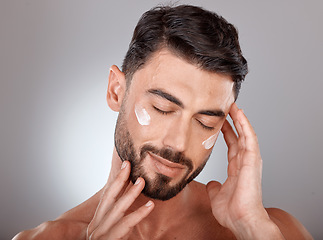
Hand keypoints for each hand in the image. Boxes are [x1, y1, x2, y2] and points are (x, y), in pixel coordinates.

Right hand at [87, 161, 153, 239]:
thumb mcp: (109, 233)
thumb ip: (117, 220)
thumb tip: (128, 203)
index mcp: (97, 222)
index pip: (107, 197)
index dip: (117, 180)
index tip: (126, 165)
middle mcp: (96, 226)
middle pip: (109, 198)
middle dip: (120, 180)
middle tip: (131, 165)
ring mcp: (101, 234)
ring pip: (117, 209)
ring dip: (130, 193)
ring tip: (142, 181)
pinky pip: (125, 225)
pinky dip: (138, 214)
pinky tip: (149, 205)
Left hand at [206, 103, 282, 238]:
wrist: (241, 219)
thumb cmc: (232, 211)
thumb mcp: (218, 195)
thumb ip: (215, 187)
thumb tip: (212, 184)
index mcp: (237, 169)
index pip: (232, 146)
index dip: (226, 133)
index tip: (220, 122)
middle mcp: (244, 162)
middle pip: (238, 137)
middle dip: (232, 122)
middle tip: (226, 108)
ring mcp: (250, 160)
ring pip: (245, 134)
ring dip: (239, 119)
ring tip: (233, 106)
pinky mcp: (252, 159)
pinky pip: (249, 138)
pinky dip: (245, 125)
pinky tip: (239, 113)